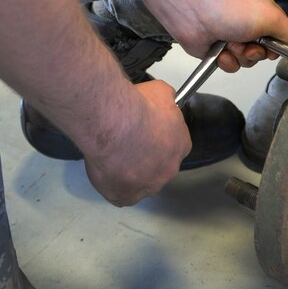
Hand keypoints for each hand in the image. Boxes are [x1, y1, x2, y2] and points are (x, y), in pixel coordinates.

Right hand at [82, 80, 190, 206]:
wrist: (116, 124)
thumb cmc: (139, 107)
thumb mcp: (162, 92)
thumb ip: (167, 100)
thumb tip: (166, 99)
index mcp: (181, 146)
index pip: (174, 146)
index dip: (159, 139)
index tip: (145, 133)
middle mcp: (168, 170)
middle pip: (158, 167)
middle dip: (145, 158)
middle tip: (127, 144)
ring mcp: (148, 186)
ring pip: (141, 183)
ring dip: (130, 173)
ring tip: (114, 157)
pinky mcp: (125, 196)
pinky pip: (121, 195)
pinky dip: (113, 186)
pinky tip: (106, 172)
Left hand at [163, 0, 287, 71]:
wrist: (194, 13)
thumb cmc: (234, 11)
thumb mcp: (273, 17)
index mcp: (264, 13)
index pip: (281, 36)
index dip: (278, 46)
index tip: (272, 47)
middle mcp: (250, 26)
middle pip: (265, 52)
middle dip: (257, 53)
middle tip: (248, 44)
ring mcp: (233, 39)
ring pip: (248, 61)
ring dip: (241, 56)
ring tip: (230, 44)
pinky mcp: (218, 51)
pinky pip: (232, 66)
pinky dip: (227, 61)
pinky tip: (220, 51)